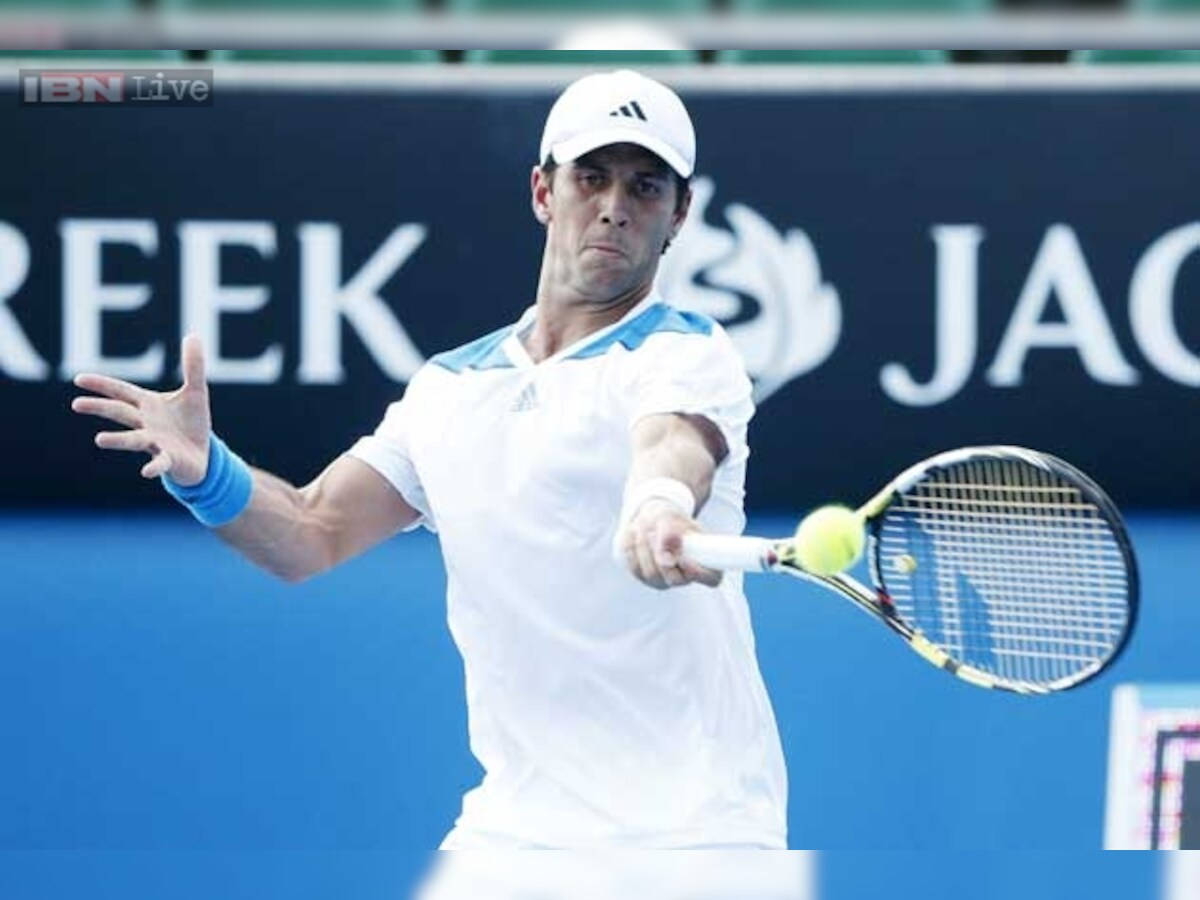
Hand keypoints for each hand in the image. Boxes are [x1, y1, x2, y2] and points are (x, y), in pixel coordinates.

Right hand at [71, 335, 211, 484]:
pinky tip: (146, 472)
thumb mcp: (196, 392)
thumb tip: (193, 335)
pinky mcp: (169, 460)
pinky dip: (153, 467)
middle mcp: (146, 424)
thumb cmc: (192, 423)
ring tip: (99, 440)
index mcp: (148, 405)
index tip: (79, 379)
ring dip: (118, 440)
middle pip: (121, 413)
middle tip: (76, 404)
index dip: (102, 385)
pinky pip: (160, 463)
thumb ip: (193, 366)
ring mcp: (155, 443)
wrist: (203, 454)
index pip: (121, 392)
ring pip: (134, 439)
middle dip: (101, 407)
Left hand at [619, 499, 722, 589]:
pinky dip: (633, 549)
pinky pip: (635, 568)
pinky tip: (635, 535)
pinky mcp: (643, 577)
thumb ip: (670, 536)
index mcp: (702, 560)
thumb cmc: (668, 518)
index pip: (712, 578)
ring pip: (651, 574)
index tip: (684, 556)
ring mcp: (664, 580)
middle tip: (653, 533)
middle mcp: (685, 575)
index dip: (700, 572)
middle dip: (662, 555)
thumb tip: (667, 560)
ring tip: (644, 529)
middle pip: (675, 580)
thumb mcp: (669, 518)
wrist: (650, 518)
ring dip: (645, 549)